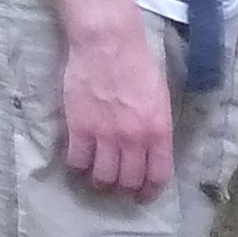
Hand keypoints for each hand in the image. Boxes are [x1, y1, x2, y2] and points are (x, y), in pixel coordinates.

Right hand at [57, 12, 174, 195]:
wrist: (108, 41)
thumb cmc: (137, 62)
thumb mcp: (160, 97)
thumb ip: (155, 127)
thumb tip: (150, 150)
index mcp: (158, 130)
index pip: (157, 176)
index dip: (149, 191)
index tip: (142, 195)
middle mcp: (133, 139)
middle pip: (128, 182)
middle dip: (123, 190)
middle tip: (117, 188)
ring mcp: (105, 136)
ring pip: (102, 178)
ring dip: (100, 182)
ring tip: (96, 178)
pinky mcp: (79, 128)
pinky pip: (77, 162)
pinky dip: (78, 168)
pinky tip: (79, 163)